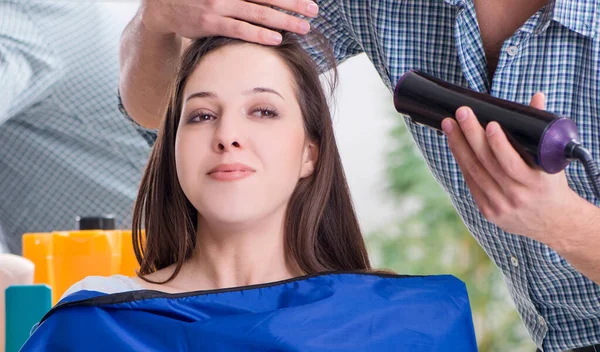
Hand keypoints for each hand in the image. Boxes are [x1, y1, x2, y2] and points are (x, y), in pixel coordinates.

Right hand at [140, 0, 318, 44]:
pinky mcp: (210, 22)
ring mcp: (218, 4)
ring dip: (283, 20)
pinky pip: (239, 29)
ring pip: (258, 13)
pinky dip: (259, 34)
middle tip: (313, 11)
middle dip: (293, 4)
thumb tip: (266, 0)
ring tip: (303, 27)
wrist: (163, 4)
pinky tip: (277, 38)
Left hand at [441, 93, 585, 242]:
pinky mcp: (488, 211)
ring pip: (473, 172)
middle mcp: (516, 196)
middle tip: (460, 114)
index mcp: (536, 183)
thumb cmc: (551, 184)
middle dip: (471, 135)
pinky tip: (455, 145)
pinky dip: (462, 162)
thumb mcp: (553, 160)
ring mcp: (500, 205)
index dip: (499, 144)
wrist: (553, 222)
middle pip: (487, 163)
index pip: (512, 163)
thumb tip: (537, 97)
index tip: (490, 123)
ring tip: (449, 125)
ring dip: (458, 146)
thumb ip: (541, 129)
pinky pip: (470, 183)